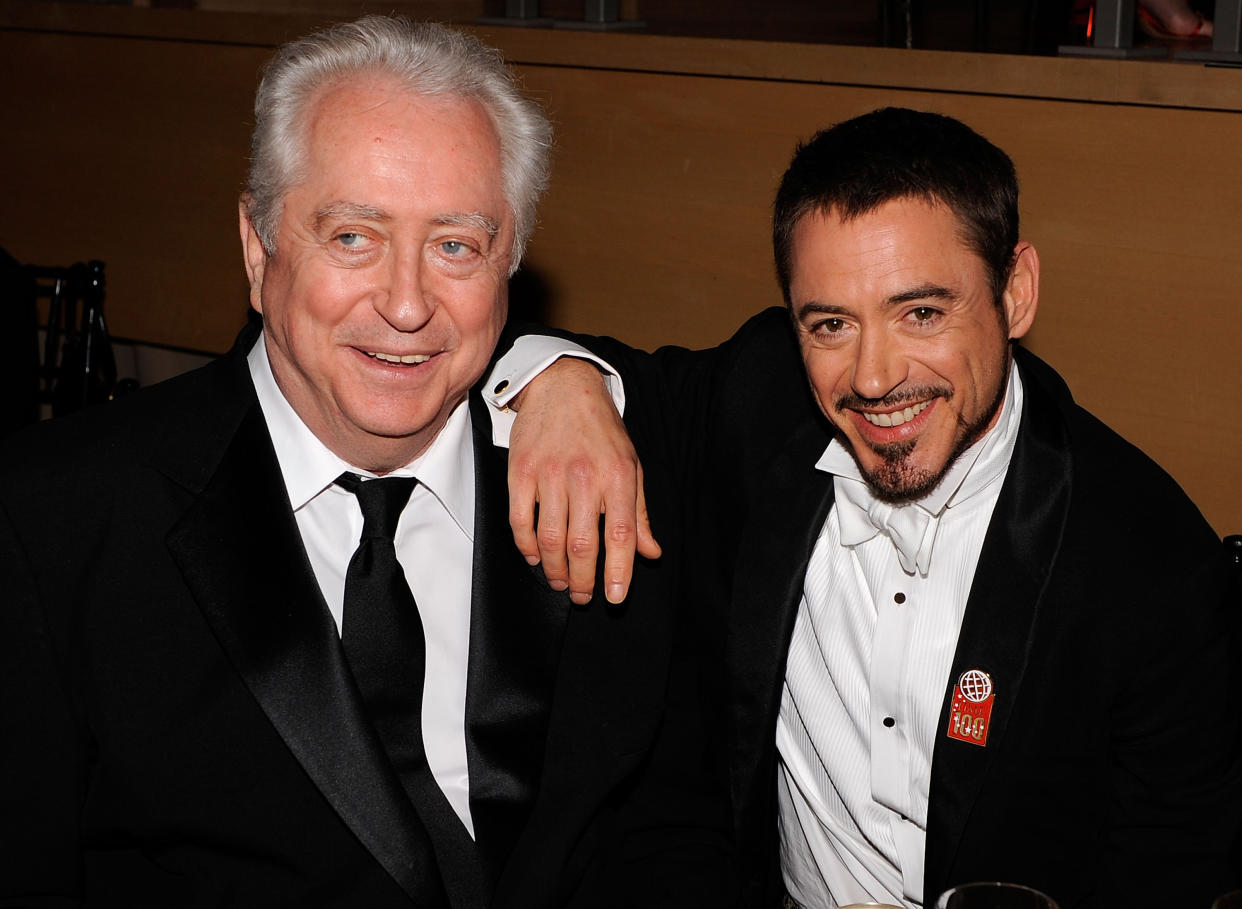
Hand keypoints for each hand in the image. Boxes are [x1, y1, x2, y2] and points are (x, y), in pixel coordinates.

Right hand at [507, 357, 660, 603]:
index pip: (621, 535)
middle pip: (582, 545)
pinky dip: (527, 546)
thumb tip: (650, 553)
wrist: (563, 385)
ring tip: (560, 581)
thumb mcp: (631, 465)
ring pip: (550, 538)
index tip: (614, 598)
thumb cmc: (601, 429)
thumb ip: (640, 513)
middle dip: (582, 581)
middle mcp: (585, 477)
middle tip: (582, 596)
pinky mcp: (520, 471)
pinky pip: (520, 521)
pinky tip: (535, 556)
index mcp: (618, 477)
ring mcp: (549, 474)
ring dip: (554, 570)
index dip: (618, 572)